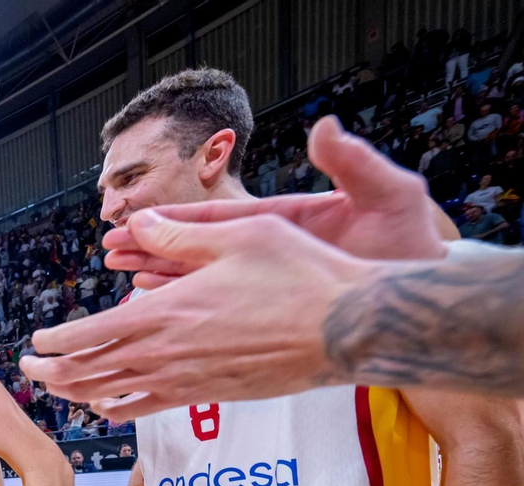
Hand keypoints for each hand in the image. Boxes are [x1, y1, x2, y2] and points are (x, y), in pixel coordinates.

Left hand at [23, 213, 373, 419]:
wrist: (348, 329)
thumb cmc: (300, 275)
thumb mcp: (238, 235)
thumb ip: (180, 235)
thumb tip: (139, 223)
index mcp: (164, 313)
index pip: (87, 335)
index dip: (54, 340)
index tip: (37, 339)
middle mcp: (166, 354)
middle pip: (87, 372)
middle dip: (50, 371)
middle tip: (28, 367)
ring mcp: (186, 380)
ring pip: (112, 395)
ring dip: (76, 392)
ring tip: (55, 387)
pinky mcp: (208, 395)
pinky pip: (148, 407)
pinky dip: (118, 407)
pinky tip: (106, 406)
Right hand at [103, 116, 448, 286]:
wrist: (420, 292)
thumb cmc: (411, 241)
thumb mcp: (389, 195)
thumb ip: (355, 163)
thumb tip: (327, 129)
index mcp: (286, 218)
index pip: (218, 218)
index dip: (173, 220)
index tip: (135, 220)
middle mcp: (270, 249)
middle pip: (198, 249)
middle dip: (151, 248)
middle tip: (109, 249)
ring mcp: (268, 281)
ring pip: (201, 282)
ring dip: (160, 280)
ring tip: (122, 275)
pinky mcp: (270, 310)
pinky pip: (219, 312)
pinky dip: (188, 310)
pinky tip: (159, 311)